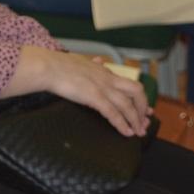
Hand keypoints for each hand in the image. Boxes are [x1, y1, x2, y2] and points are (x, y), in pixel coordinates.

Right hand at [10, 47, 149, 136]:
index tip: (145, 108)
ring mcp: (102, 88)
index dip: (139, 97)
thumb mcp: (80, 60)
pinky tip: (126, 132)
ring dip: (136, 120)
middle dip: (143, 108)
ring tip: (138, 131)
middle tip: (144, 121)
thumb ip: (92, 63)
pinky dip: (122, 124)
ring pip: (128, 105)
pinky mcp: (94, 97)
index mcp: (104, 71)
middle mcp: (107, 79)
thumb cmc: (58, 65)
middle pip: (136, 92)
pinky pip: (114, 113)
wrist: (48, 67)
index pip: (128, 83)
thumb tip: (99, 61)